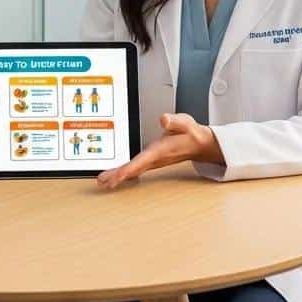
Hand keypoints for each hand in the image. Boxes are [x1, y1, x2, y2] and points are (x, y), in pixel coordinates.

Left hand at [97, 113, 223, 188]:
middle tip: (102, 182)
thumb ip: (174, 121)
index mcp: (160, 150)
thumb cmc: (190, 134)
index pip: (141, 161)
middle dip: (117, 176)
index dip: (128, 169)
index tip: (116, 176)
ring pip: (133, 172)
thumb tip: (164, 119)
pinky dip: (125, 174)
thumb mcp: (184, 123)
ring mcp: (153, 162)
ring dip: (118, 177)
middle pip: (133, 170)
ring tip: (104, 182)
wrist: (199, 144)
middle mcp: (155, 159)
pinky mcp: (152, 161)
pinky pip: (136, 170)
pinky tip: (117, 176)